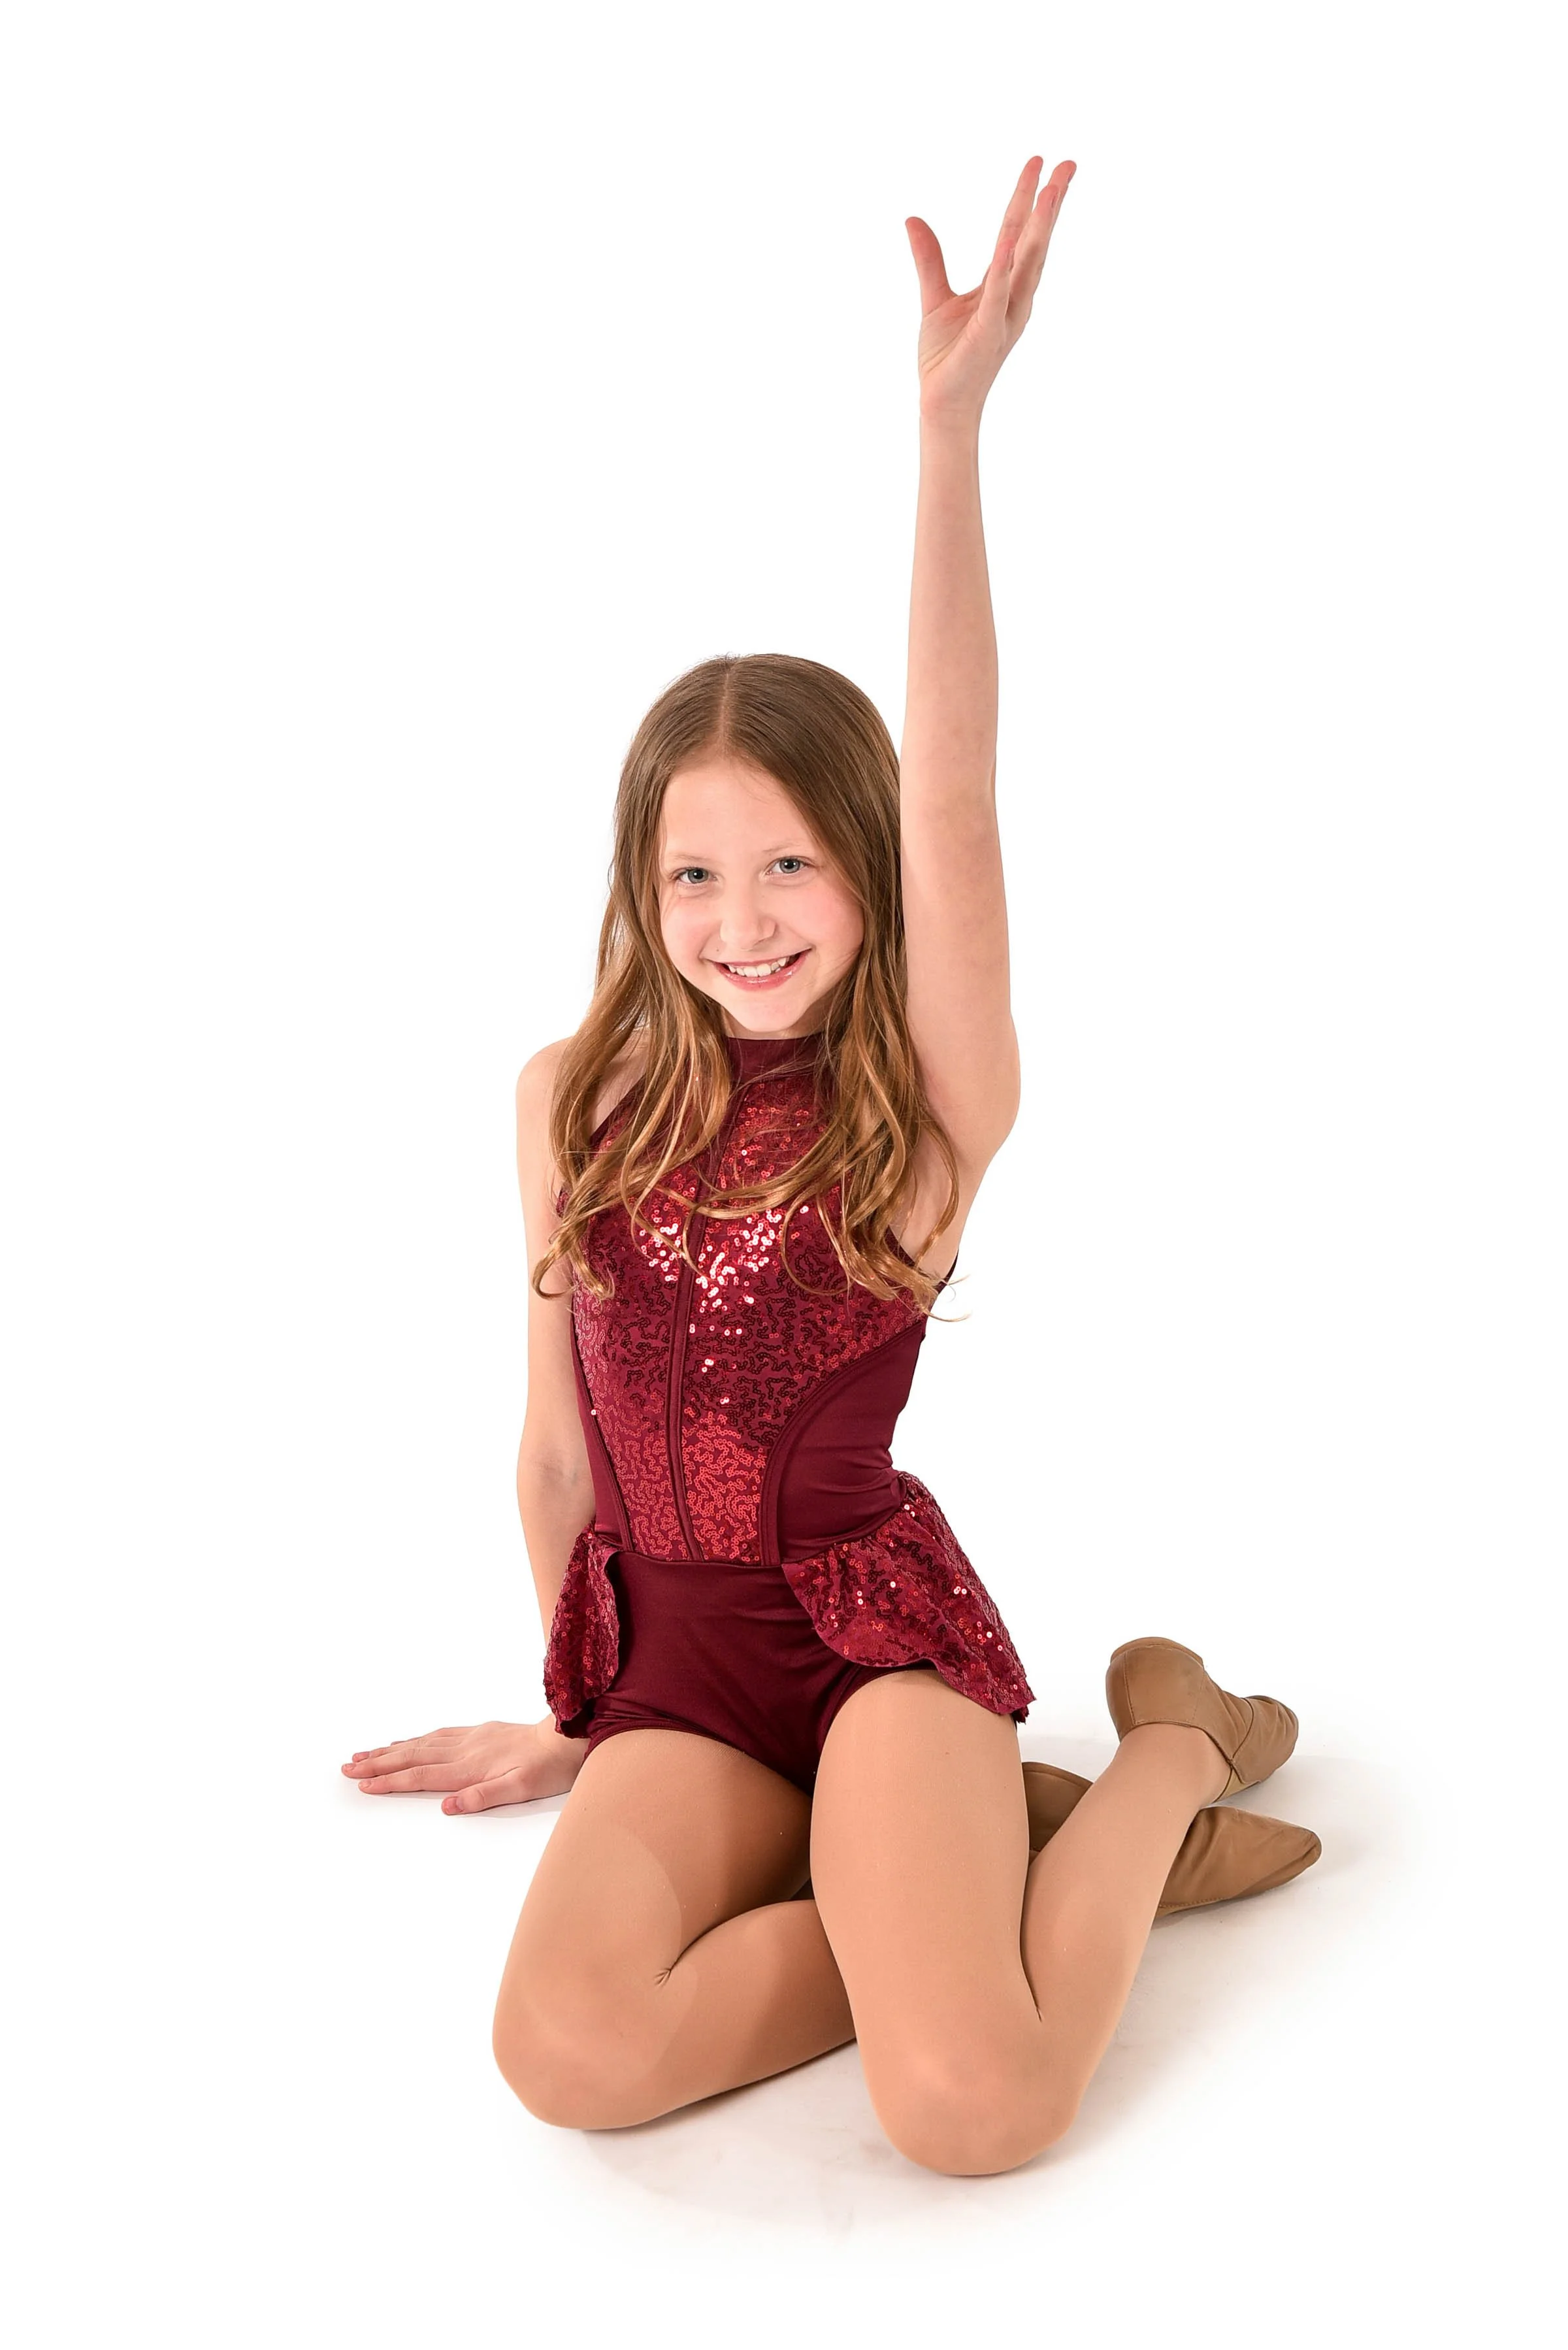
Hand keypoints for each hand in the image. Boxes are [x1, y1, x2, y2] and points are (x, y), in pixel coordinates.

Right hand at [340, 1716, 587, 1813]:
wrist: (569, 1736)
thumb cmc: (547, 1768)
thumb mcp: (520, 1789)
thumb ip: (483, 1796)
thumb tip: (448, 1806)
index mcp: (470, 1767)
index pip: (421, 1776)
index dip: (391, 1781)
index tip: (363, 1783)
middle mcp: (464, 1749)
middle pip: (412, 1757)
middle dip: (378, 1763)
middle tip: (347, 1767)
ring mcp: (470, 1738)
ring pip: (421, 1743)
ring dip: (390, 1750)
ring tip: (364, 1753)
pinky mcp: (479, 1732)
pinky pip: (437, 1734)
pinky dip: (415, 1739)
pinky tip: (406, 1741)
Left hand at [906, 154, 1074, 425]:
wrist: (942, 405)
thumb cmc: (945, 358)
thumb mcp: (935, 298)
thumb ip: (929, 258)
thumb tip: (912, 218)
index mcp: (1003, 287)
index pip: (1018, 233)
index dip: (1028, 197)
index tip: (1042, 162)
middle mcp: (1013, 298)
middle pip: (1034, 241)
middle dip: (1051, 202)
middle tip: (1068, 163)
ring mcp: (1005, 316)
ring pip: (1026, 263)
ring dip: (1038, 227)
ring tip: (1050, 190)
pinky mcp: (987, 334)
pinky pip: (997, 296)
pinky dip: (1002, 269)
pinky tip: (1007, 242)